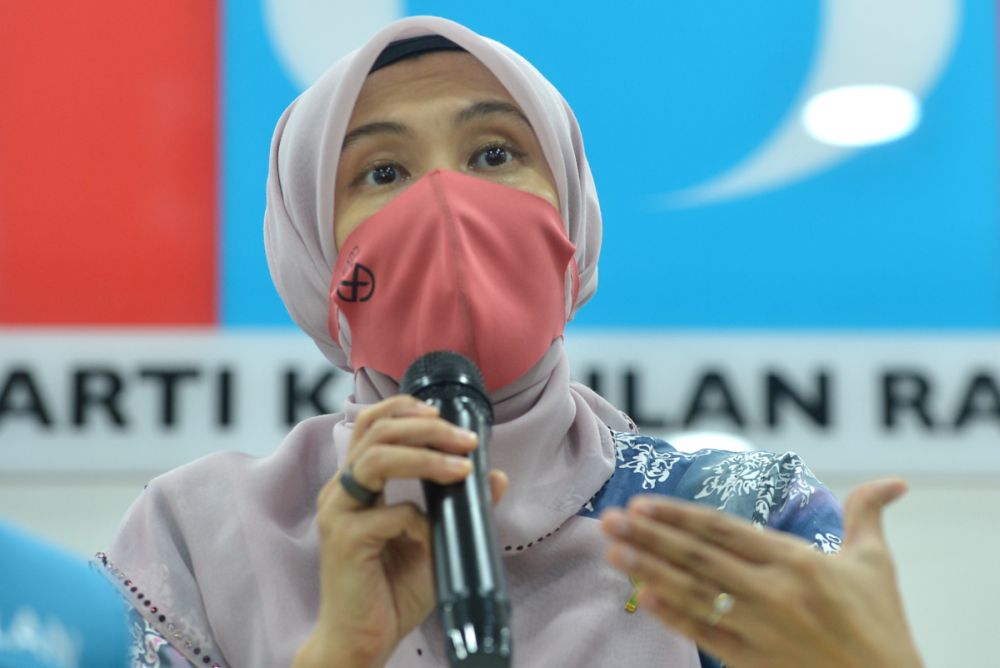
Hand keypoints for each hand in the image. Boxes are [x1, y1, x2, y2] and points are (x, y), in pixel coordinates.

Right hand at [294, 395, 508, 667]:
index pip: (372, 424)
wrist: (364, 640)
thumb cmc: (393, 590)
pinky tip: (432, 539)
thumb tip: (496, 475)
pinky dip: (419, 520)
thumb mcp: (437, 540)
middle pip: (377, 430)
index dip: (404, 408)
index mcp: (356, 484)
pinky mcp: (344, 539)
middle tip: (466, 440)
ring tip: (461, 468)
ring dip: (425, 456)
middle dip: (427, 427)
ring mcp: (338, 512)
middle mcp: (341, 491)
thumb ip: (461, 507)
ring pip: (377, 458)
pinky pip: (390, 513)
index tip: (443, 413)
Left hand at [599, 479, 922, 667]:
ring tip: (612, 551)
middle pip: (698, 557)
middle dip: (648, 536)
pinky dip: (672, 615)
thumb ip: (867, 514)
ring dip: (647, 569)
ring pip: (693, 592)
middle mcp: (773, 592)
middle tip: (607, 519)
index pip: (724, 530)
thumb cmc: (881, 627)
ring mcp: (760, 629)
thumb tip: (894, 480)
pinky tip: (642, 596)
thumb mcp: (876, 564)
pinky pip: (705, 634)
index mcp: (797, 561)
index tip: (642, 503)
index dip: (679, 516)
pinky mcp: (752, 662)